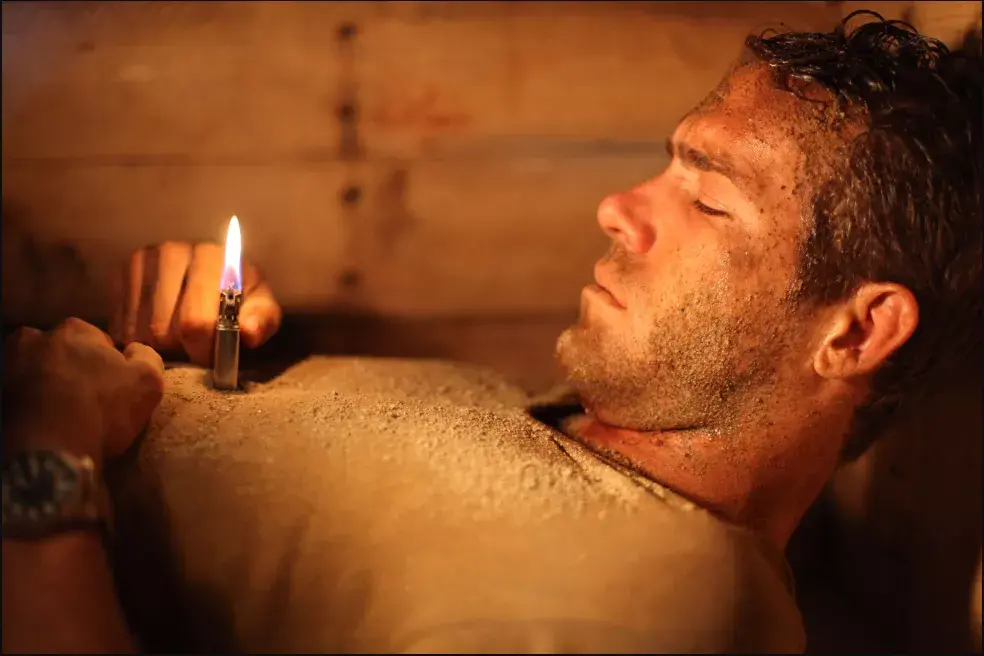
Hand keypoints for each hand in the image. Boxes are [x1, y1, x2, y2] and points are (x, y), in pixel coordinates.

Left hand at [2, 318, 164, 464]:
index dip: (108, 364)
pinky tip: (39, 422)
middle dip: (72, 369)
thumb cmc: (101, 410)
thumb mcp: (148, 382)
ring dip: (45, 384)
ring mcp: (7, 365)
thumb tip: (135, 349)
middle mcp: (34, 338)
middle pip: (61, 353)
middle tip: (83, 400)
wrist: (46, 452)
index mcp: (75, 329)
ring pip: (34, 371)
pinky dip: (26, 403)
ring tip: (57, 413)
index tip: (113, 387)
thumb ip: (147, 357)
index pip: (98, 341)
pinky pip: (15, 394)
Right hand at [110, 242, 281, 365]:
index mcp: (213, 258)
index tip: (210, 360)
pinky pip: (121, 324)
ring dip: (158, 347)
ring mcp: (143, 260)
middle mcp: (173, 252)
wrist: (215, 282)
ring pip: (140, 330)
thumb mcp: (261, 312)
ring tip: (177, 341)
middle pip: (163, 328)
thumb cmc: (240, 303)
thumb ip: (261, 321)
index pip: (196, 320)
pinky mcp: (121, 273)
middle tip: (192, 351)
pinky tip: (156, 333)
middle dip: (180, 350)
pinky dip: (137, 338)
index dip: (203, 350)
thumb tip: (248, 331)